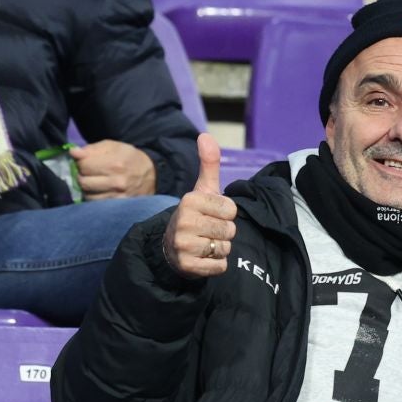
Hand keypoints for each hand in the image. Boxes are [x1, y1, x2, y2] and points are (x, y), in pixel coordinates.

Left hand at [70, 138, 157, 198]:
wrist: (152, 174)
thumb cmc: (129, 157)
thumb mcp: (112, 146)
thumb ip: (91, 149)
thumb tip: (73, 152)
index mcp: (115, 164)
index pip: (83, 166)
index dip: (79, 162)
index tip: (84, 161)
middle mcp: (117, 182)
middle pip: (83, 182)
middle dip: (81, 176)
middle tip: (87, 173)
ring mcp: (119, 196)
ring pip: (88, 195)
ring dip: (86, 189)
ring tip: (93, 182)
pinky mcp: (120, 205)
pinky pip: (97, 204)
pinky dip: (94, 197)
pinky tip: (98, 191)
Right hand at [162, 133, 235, 278]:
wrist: (170, 247)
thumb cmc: (194, 215)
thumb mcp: (202, 189)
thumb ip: (208, 164)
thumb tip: (205, 135)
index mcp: (189, 201)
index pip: (231, 209)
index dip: (226, 214)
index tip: (211, 215)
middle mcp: (184, 222)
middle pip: (229, 230)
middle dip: (224, 233)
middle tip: (207, 231)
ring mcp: (183, 245)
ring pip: (225, 248)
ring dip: (219, 249)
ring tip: (204, 244)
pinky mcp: (187, 266)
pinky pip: (220, 266)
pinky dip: (216, 264)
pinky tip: (202, 258)